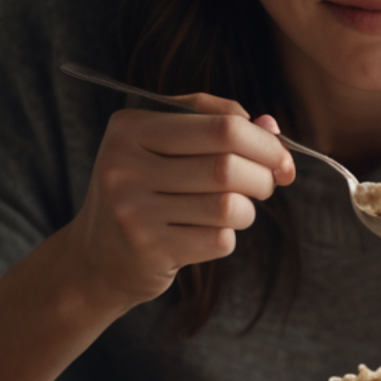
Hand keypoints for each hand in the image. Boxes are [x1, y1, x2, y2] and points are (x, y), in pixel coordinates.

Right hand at [67, 93, 294, 310]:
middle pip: (229, 167)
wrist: (97, 257)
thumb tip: (272, 126)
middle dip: (264, 177)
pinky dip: (226, 237)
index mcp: (131, 126)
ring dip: (247, 211)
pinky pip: (219, 240)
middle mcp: (124, 165)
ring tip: (234, 211)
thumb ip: (217, 124)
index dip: (265, 143)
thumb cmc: (146, 190)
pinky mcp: (149, 250)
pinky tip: (202, 235)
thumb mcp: (165, 145)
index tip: (283, 159)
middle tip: (267, 185)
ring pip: (229, 207)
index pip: (222, 126)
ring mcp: (133, 211)